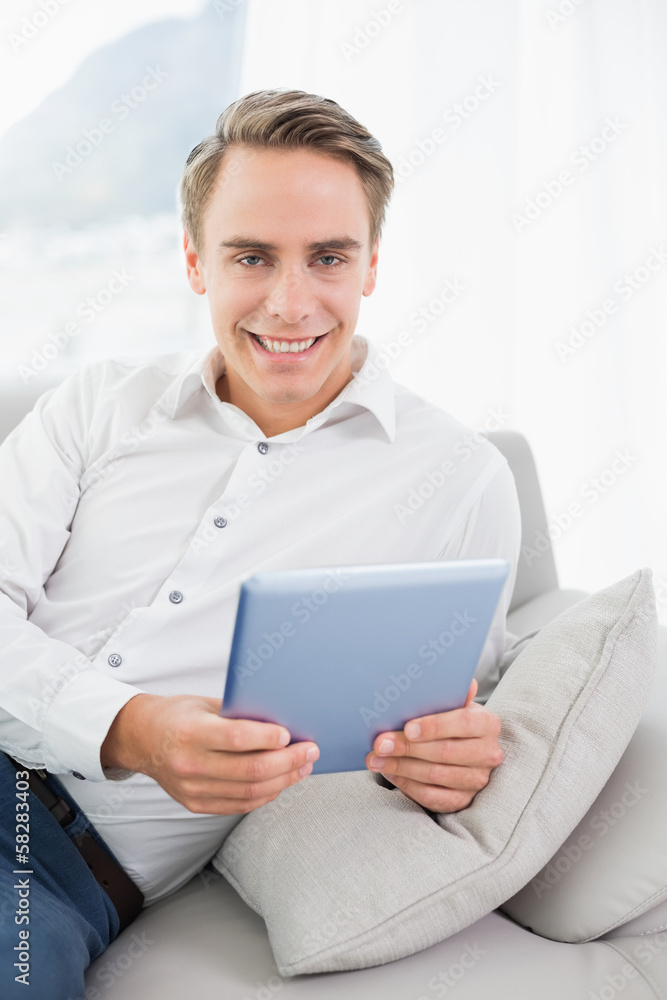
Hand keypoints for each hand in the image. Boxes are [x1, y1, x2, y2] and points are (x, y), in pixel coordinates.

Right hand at [100, 692, 318, 814]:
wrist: (141, 739)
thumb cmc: (177, 715)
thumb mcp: (205, 704)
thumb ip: (238, 714)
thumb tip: (281, 720)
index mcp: (190, 733)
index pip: (237, 738)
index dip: (268, 738)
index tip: (290, 734)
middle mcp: (189, 764)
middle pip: (251, 770)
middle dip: (288, 761)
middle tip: (309, 751)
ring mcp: (192, 789)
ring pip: (250, 792)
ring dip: (283, 780)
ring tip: (302, 767)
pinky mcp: (195, 804)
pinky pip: (239, 805)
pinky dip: (265, 795)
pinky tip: (280, 782)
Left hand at [365, 679, 502, 812]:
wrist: (463, 747)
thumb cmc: (452, 720)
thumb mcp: (454, 703)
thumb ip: (452, 693)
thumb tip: (463, 681)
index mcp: (487, 724)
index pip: (463, 723)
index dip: (434, 726)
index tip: (407, 727)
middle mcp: (488, 753)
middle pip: (445, 752)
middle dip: (407, 748)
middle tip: (380, 744)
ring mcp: (477, 780)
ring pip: (435, 776)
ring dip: (401, 767)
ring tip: (376, 759)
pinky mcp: (464, 800)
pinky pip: (432, 797)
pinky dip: (408, 785)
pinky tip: (390, 772)